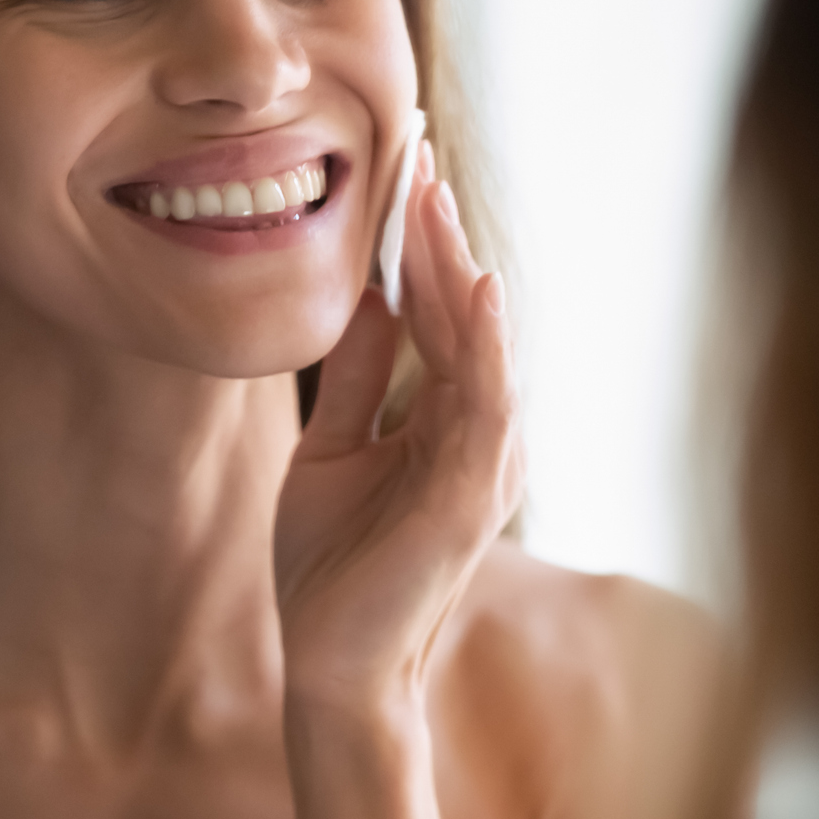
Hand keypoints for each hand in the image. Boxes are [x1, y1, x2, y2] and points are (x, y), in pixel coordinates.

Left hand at [274, 143, 522, 711]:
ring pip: (477, 343)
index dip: (419, 243)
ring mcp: (484, 460)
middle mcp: (477, 430)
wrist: (333, 667)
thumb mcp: (333, 450)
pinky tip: (475, 287)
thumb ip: (359, 382)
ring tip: (435, 197)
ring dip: (457, 267)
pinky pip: (484, 402)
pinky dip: (484, 343)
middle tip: (414, 150)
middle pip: (459, 313)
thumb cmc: (333, 569)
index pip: (436, 312)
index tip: (402, 170)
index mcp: (444, 419)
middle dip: (436, 233)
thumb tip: (367, 301)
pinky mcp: (473, 492)